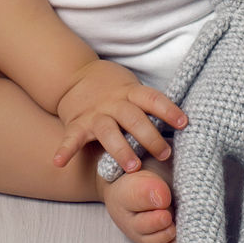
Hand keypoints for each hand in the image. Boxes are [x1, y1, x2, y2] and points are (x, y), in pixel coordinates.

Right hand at [53, 59, 187, 173]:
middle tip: (164, 154)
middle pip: (134, 118)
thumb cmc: (114, 89)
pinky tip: (59, 162)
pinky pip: (72, 138)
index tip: (184, 123)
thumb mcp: (133, 90)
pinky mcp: (77, 124)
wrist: (75, 75)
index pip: (152, 99)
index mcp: (131, 93)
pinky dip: (65, 150)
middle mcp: (114, 103)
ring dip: (121, 149)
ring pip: (109, 131)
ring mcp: (95, 114)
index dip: (168, 109)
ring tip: (132, 167)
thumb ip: (150, 106)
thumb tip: (183, 125)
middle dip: (149, 136)